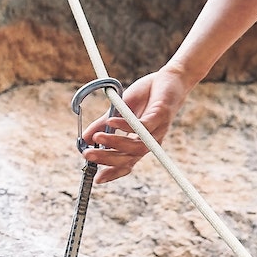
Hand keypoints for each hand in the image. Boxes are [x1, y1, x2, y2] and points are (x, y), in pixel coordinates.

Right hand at [78, 66, 192, 183]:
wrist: (170, 78)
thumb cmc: (146, 95)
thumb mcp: (120, 110)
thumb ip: (104, 124)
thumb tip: (86, 138)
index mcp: (140, 143)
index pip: (127, 164)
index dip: (113, 173)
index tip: (96, 179)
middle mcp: (149, 141)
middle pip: (129, 159)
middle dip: (107, 159)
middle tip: (87, 154)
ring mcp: (156, 130)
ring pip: (136, 146)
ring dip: (115, 143)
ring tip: (97, 138)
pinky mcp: (160, 116)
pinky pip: (143, 126)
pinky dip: (126, 126)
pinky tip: (112, 121)